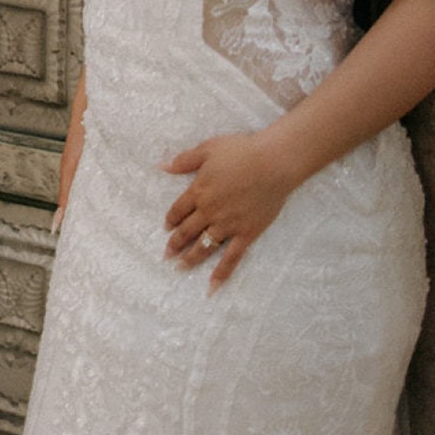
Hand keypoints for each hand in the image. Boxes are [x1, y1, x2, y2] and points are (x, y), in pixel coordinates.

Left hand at [162, 128, 299, 288]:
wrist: (273, 163)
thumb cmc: (241, 151)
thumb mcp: (207, 149)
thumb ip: (184, 160)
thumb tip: (162, 166)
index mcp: (198, 190)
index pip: (178, 210)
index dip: (171, 220)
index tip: (167, 227)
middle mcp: (210, 211)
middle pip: (187, 231)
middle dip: (175, 244)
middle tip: (167, 255)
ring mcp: (228, 224)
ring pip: (204, 246)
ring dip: (190, 259)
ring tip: (180, 268)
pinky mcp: (246, 233)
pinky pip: (231, 257)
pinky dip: (221, 272)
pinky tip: (213, 285)